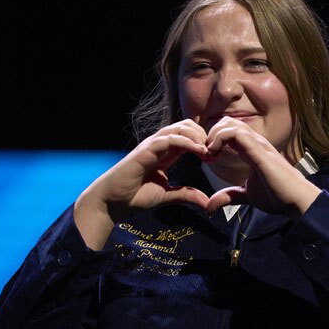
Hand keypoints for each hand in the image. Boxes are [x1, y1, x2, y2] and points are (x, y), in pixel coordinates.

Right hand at [74, 120, 210, 249]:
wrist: (112, 201)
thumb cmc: (134, 197)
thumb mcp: (167, 196)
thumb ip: (185, 195)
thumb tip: (206, 202)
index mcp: (166, 153)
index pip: (189, 136)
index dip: (204, 143)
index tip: (216, 157)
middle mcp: (160, 145)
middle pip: (187, 126)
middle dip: (204, 136)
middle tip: (214, 153)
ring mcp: (152, 145)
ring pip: (180, 128)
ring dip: (198, 137)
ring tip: (209, 152)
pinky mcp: (146, 149)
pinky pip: (170, 139)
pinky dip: (187, 142)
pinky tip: (199, 151)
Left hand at [202, 117, 320, 218]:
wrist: (297, 202)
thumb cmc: (279, 196)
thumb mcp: (247, 195)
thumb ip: (229, 196)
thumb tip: (210, 206)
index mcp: (252, 149)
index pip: (230, 131)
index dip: (213, 140)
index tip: (207, 158)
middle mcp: (256, 143)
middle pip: (227, 122)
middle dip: (211, 134)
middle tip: (206, 154)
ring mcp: (258, 145)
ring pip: (230, 124)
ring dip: (213, 136)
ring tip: (209, 153)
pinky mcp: (260, 151)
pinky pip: (236, 134)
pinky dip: (220, 139)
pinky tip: (214, 154)